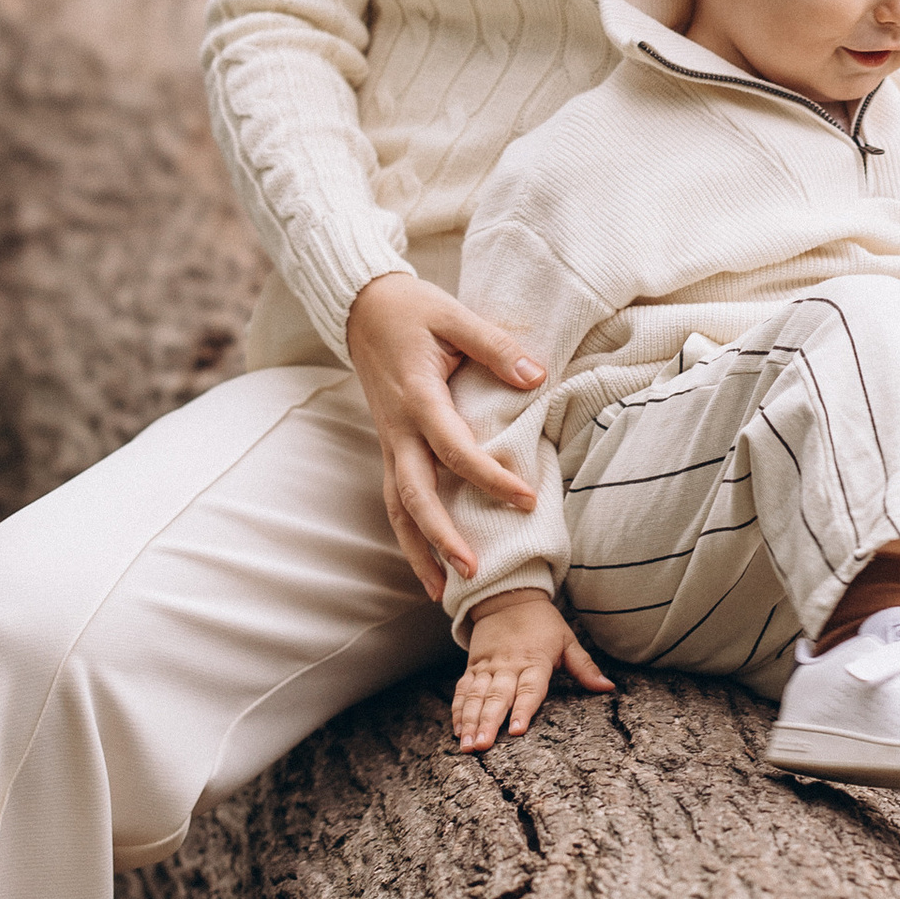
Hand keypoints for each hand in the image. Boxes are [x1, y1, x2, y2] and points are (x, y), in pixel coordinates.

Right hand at [346, 270, 544, 602]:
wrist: (363, 307)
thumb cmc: (414, 311)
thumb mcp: (455, 316)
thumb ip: (495, 347)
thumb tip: (537, 377)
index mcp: (418, 398)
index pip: (454, 449)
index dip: (490, 478)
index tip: (526, 498)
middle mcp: (398, 429)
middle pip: (415, 495)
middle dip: (442, 536)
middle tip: (474, 570)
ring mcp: (389, 442)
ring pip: (397, 508)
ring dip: (419, 550)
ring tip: (443, 591)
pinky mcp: (389, 447)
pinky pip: (395, 499)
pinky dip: (409, 534)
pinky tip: (429, 562)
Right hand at [451, 588, 615, 750]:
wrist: (508, 596)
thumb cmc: (543, 622)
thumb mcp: (567, 640)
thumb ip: (584, 667)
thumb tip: (608, 687)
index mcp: (534, 661)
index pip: (529, 689)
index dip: (524, 710)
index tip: (517, 731)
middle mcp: (508, 666)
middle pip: (497, 697)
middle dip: (488, 723)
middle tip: (482, 747)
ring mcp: (488, 667)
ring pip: (476, 697)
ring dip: (470, 722)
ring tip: (467, 745)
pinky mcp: (473, 666)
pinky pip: (463, 690)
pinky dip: (459, 710)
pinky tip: (457, 730)